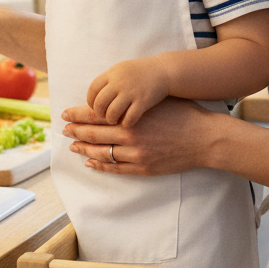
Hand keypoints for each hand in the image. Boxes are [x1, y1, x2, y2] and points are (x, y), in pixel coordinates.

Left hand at [61, 97, 218, 174]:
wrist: (205, 138)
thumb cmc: (183, 114)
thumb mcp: (156, 102)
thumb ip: (133, 103)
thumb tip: (113, 99)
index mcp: (131, 117)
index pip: (96, 116)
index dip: (78, 115)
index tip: (65, 114)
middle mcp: (130, 136)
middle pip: (94, 135)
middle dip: (76, 132)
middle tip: (63, 129)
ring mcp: (136, 155)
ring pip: (102, 154)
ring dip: (84, 150)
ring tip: (73, 146)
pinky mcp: (144, 168)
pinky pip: (116, 169)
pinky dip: (101, 166)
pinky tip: (91, 163)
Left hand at [86, 58, 169, 126]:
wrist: (163, 70)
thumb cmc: (139, 72)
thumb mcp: (120, 70)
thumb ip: (107, 82)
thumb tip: (92, 97)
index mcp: (112, 73)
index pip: (92, 90)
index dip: (91, 101)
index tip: (95, 107)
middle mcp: (119, 82)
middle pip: (99, 103)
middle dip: (99, 113)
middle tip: (104, 116)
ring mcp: (131, 92)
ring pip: (111, 113)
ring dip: (111, 119)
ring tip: (114, 120)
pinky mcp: (143, 102)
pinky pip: (129, 118)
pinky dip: (125, 123)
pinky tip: (127, 122)